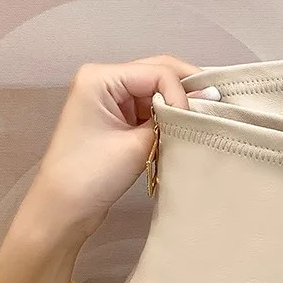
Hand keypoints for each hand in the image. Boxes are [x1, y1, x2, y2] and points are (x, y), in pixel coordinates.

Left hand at [0, 56, 207, 282]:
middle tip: (218, 105)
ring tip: (206, 116)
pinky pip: (150, 109)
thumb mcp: (135, 145)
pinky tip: (185, 127)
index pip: (157, 72)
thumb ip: (170, 121)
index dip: (182, 92)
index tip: (194, 121)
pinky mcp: (117, 119)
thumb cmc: (91, 175)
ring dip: (179, 103)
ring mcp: (110, 100)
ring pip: (156, 90)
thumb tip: (204, 104)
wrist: (63, 209)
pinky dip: (168, 116)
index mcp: (101, 77)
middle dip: (187, 88)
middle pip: (158, 72)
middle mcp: (104, 80)